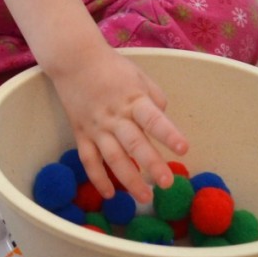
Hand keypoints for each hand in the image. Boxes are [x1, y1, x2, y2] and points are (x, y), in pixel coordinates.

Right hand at [49, 45, 188, 203]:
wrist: (73, 59)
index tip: (184, 149)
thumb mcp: (139, 76)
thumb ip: (154, 99)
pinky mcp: (81, 133)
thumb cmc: (111, 67)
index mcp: (133, 99)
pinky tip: (110, 194)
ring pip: (112, 157)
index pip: (153, 119)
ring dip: (128, 179)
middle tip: (167, 183)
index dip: (168, 134)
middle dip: (151, 164)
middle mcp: (115, 116)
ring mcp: (96, 127)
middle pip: (134, 143)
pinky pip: (88, 160)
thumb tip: (163, 122)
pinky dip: (98, 178)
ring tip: (145, 197)